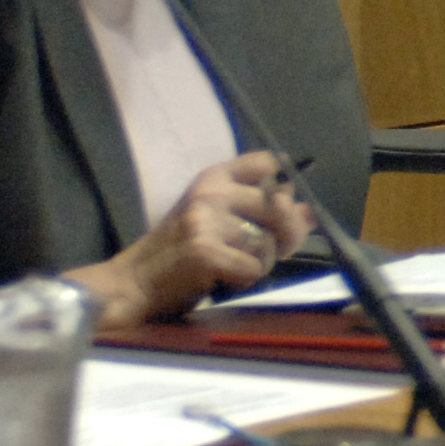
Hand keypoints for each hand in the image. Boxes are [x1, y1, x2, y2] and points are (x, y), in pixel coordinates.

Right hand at [68, 153, 311, 328]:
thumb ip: (262, 212)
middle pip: (280, 205)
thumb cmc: (180, 252)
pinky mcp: (204, 251)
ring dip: (260, 263)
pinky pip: (253, 268)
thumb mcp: (218, 220)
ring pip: (268, 242)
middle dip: (286, 235)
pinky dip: (245, 280)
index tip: (282, 204)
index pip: (267, 163)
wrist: (133, 282)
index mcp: (214, 177)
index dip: (285, 185)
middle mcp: (210, 193)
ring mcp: (205, 220)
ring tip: (231, 266)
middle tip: (265, 251)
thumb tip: (311, 212)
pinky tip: (222, 278)